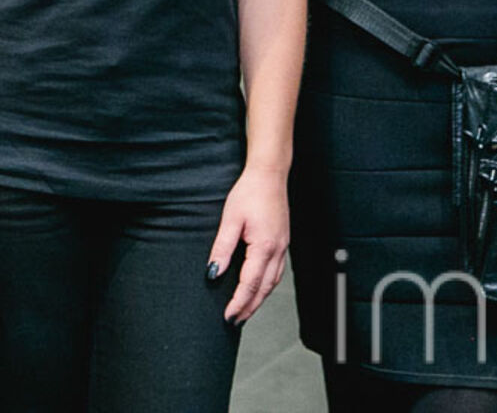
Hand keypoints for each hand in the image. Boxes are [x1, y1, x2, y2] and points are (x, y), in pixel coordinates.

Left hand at [208, 166, 288, 323]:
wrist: (270, 174)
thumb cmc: (250, 192)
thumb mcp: (230, 219)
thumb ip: (222, 248)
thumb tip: (214, 273)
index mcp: (264, 246)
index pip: (250, 283)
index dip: (239, 302)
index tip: (228, 316)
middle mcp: (278, 250)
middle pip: (264, 288)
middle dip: (250, 307)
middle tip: (235, 321)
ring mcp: (283, 247)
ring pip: (273, 282)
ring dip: (259, 299)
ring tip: (245, 310)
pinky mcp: (283, 242)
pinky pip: (276, 272)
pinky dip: (266, 285)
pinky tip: (258, 288)